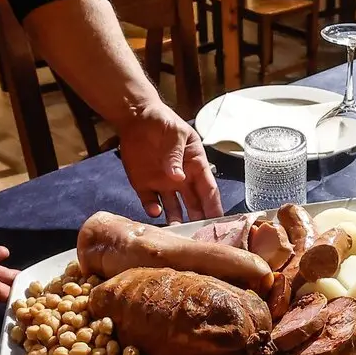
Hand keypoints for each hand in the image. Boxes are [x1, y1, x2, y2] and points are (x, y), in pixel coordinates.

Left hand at [116, 102, 222, 222]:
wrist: (136, 117)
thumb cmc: (162, 121)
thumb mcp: (175, 132)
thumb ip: (176, 154)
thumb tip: (179, 178)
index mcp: (195, 166)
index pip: (209, 190)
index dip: (215, 207)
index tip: (220, 224)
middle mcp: (182, 180)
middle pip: (194, 205)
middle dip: (199, 221)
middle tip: (201, 237)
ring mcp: (163, 185)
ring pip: (174, 209)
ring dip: (177, 220)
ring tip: (178, 232)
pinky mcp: (144, 186)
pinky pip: (150, 203)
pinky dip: (153, 209)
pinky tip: (154, 211)